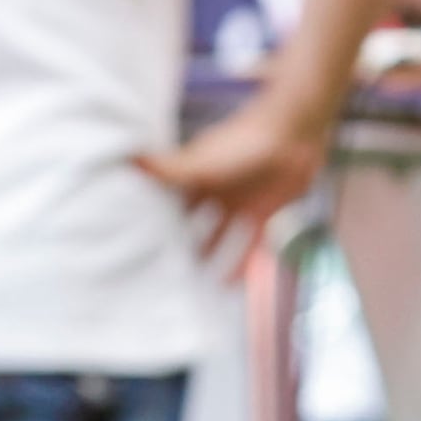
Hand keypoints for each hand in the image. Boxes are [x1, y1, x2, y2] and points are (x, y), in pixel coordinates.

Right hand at [138, 99, 322, 273]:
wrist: (292, 135)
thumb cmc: (241, 143)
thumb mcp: (200, 162)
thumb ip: (167, 170)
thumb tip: (128, 161)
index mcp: (192, 177)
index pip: (166, 202)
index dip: (153, 221)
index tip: (136, 243)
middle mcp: (212, 192)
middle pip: (191, 222)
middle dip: (179, 243)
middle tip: (163, 271)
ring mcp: (238, 204)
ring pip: (219, 237)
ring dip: (210, 257)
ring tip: (194, 283)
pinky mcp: (263, 214)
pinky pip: (251, 245)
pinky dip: (242, 265)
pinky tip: (231, 284)